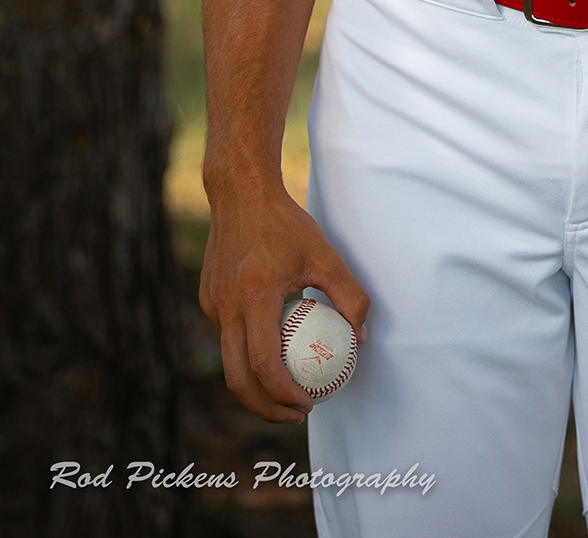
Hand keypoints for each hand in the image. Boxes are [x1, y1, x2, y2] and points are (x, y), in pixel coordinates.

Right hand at [200, 182, 369, 422]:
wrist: (240, 193)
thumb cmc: (286, 224)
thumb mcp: (325, 255)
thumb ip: (349, 296)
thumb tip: (360, 338)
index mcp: (254, 297)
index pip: (263, 363)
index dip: (284, 394)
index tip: (308, 404)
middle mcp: (226, 306)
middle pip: (237, 378)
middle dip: (265, 407)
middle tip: (296, 413)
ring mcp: (212, 304)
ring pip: (229, 361)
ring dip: (255, 384)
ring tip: (287, 391)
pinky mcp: (207, 299)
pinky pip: (227, 337)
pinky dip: (246, 354)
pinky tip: (273, 349)